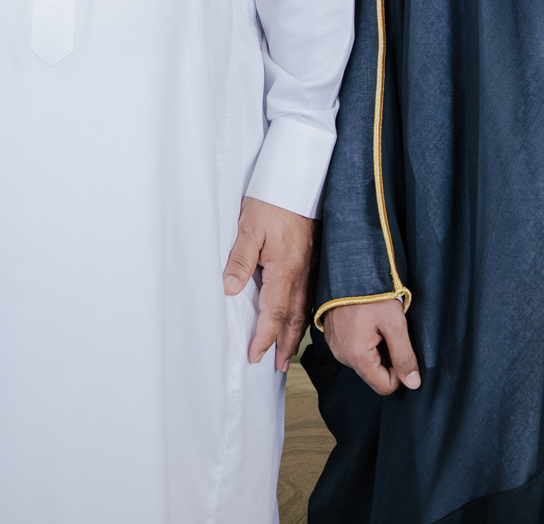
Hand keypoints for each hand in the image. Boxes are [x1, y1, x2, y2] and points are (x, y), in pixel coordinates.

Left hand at [222, 196, 314, 371]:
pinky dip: (305, 311)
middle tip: (277, 366)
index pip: (275, 314)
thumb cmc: (274, 201)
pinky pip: (311, 293)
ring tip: (288, 349)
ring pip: (305, 307)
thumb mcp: (248, 227)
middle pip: (295, 318)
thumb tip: (229, 290)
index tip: (256, 356)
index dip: (265, 338)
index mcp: (285, 269)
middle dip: (285, 344)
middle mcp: (302, 272)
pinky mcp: (314, 257)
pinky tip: (301, 316)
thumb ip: (239, 260)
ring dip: (296, 332)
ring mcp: (311, 266)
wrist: (300, 177)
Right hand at [322, 298, 419, 394]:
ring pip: (364, 362)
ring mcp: (334, 346)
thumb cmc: (372, 294)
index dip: (400, 373)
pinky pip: (352, 350)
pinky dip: (364, 341)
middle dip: (387, 359)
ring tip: (377, 324)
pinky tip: (367, 322)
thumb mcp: (395, 324)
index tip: (402, 349)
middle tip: (390, 332)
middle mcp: (342, 356)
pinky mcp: (332, 337)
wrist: (347, 269)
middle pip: (374, 374)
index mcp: (357, 357)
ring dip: (375, 349)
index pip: (385, 387)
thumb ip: (405, 357)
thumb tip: (413, 384)